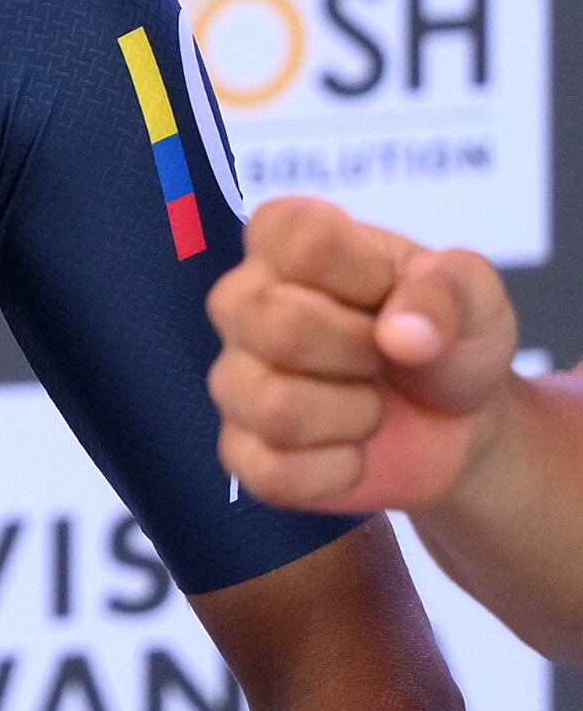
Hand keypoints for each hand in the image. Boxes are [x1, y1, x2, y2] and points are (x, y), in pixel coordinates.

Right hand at [208, 196, 518, 513]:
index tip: (388, 290)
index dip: (365, 276)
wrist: (457, 420)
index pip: (301, 241)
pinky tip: (352, 450)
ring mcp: (234, 379)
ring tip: (370, 403)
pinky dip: (338, 470)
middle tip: (384, 355)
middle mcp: (242, 301)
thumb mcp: (475, 295)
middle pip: (280, 326)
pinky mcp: (241, 451)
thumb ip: (449, 290)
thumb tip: (401, 334)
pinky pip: (273, 472)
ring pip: (275, 407)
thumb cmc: (448, 336)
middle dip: (362, 353)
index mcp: (285, 238)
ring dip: (353, 416)